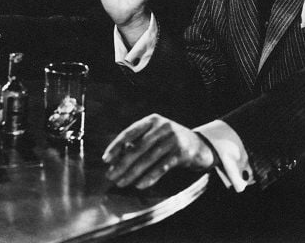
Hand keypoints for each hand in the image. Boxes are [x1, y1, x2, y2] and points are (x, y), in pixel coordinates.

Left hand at [102, 114, 216, 188]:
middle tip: (111, 176)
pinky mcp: (181, 152)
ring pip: (148, 159)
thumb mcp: (155, 134)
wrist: (198, 144)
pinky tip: (139, 185)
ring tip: (122, 182)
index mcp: (152, 120)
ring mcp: (173, 139)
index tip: (106, 159)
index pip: (130, 132)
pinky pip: (162, 167)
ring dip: (133, 173)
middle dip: (122, 164)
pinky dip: (149, 177)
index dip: (116, 146)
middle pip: (138, 147)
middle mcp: (163, 126)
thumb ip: (138, 142)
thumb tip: (115, 159)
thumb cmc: (169, 141)